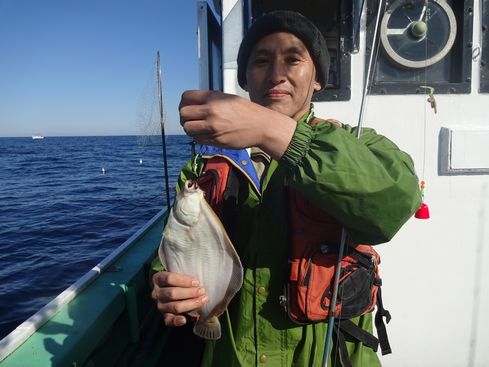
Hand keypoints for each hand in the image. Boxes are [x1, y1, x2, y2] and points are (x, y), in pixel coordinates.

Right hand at [151, 271, 207, 326]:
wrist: (171, 288)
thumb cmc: (179, 278)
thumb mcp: (178, 271)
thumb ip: (184, 270)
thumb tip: (199, 275)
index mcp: (158, 279)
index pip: (169, 279)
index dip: (184, 281)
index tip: (197, 282)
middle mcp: (156, 293)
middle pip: (172, 293)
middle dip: (190, 293)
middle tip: (202, 291)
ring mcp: (160, 305)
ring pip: (174, 306)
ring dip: (190, 304)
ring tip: (202, 300)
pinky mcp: (164, 316)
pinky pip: (168, 320)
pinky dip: (176, 321)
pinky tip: (184, 320)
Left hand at [179, 90, 295, 159]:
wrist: (262, 126)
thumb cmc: (246, 111)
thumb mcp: (228, 98)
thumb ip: (210, 99)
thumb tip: (193, 103)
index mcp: (214, 98)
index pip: (186, 97)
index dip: (184, 102)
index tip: (188, 107)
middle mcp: (211, 111)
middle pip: (183, 114)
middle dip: (185, 117)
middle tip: (191, 119)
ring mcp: (213, 127)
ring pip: (187, 128)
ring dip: (190, 128)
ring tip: (199, 128)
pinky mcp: (216, 140)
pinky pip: (197, 139)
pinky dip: (199, 137)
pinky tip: (207, 134)